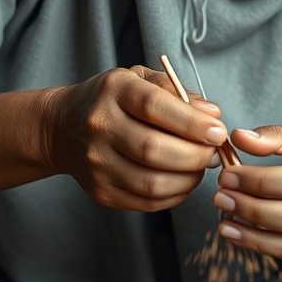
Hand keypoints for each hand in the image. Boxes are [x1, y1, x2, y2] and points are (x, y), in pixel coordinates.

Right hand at [45, 66, 227, 212]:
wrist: (62, 127)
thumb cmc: (112, 100)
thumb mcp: (140, 79)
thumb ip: (177, 92)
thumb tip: (211, 115)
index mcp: (113, 90)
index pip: (155, 107)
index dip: (192, 123)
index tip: (218, 132)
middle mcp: (100, 126)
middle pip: (154, 149)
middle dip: (195, 156)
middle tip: (213, 153)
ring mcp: (96, 163)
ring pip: (151, 182)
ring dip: (188, 179)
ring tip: (200, 167)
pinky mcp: (100, 191)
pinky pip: (146, 202)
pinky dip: (174, 195)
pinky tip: (183, 181)